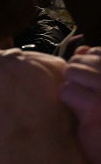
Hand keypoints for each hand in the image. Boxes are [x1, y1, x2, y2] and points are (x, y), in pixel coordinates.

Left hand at [62, 45, 100, 163]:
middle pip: (80, 62)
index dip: (87, 66)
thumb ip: (97, 68)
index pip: (97, 53)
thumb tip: (82, 48)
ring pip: (72, 73)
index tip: (92, 86)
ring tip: (86, 106)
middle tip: (89, 99)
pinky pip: (67, 91)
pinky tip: (82, 115)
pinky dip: (69, 103)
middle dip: (76, 79)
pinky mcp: (96, 107)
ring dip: (73, 90)